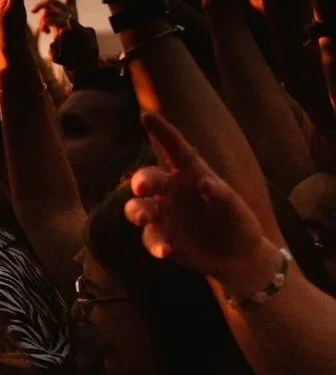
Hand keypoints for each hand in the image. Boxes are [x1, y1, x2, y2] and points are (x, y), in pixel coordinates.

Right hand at [125, 113, 279, 288]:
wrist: (237, 257)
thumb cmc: (237, 223)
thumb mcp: (235, 209)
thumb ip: (221, 196)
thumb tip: (206, 183)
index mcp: (191, 175)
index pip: (175, 150)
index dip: (162, 132)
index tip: (146, 116)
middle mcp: (171, 191)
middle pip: (149, 179)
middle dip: (142, 180)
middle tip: (142, 188)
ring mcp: (163, 214)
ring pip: (139, 207)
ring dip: (137, 211)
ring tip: (143, 218)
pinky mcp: (161, 237)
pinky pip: (150, 237)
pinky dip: (155, 244)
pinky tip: (165, 252)